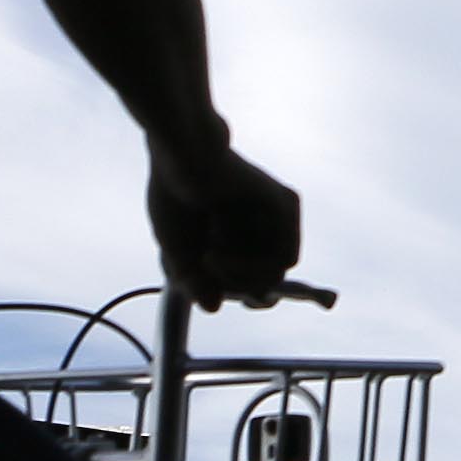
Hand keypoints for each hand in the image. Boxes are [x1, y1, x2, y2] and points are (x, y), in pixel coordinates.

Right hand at [149, 128, 302, 293]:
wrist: (179, 152)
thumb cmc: (174, 195)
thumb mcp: (177, 250)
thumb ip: (194, 281)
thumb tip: (215, 308)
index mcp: (245, 237)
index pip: (259, 281)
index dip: (244, 295)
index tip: (221, 294)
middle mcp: (265, 228)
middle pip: (267, 283)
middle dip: (235, 288)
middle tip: (205, 272)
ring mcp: (277, 217)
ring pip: (275, 277)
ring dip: (238, 278)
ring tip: (207, 257)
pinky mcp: (286, 205)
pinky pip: (285, 260)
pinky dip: (249, 267)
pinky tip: (216, 252)